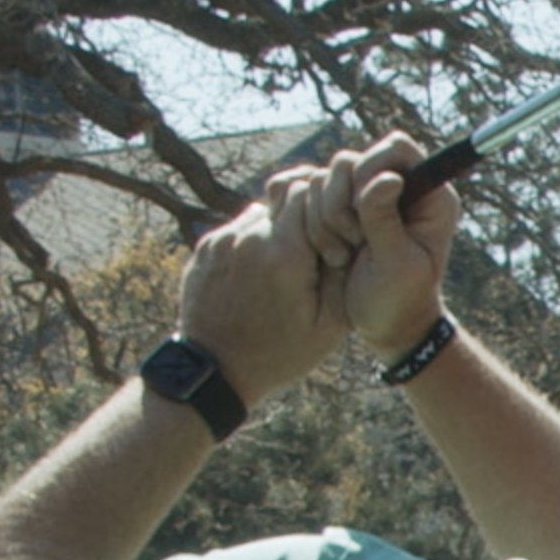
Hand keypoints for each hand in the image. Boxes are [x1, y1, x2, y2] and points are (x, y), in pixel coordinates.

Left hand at [172, 169, 341, 405]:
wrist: (215, 371)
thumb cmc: (280, 352)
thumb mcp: (330, 323)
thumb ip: (344, 271)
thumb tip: (354, 230)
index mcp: (284, 253)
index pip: (311, 189)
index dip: (333, 205)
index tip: (338, 238)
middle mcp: (249, 237)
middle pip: (287, 188)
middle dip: (311, 205)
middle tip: (321, 239)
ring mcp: (222, 240)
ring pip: (263, 207)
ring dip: (283, 225)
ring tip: (289, 264)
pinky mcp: (205, 247)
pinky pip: (240, 228)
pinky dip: (257, 240)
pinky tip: (263, 273)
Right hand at [304, 132, 460, 360]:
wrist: (384, 323)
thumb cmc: (400, 299)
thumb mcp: (396, 264)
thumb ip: (386, 220)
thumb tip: (388, 178)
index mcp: (428, 197)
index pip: (398, 148)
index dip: (371, 168)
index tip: (361, 207)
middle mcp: (398, 188)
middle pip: (352, 159)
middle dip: (340, 199)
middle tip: (353, 240)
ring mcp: (365, 197)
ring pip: (325, 174)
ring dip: (323, 214)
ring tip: (341, 252)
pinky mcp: (339, 209)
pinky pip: (308, 191)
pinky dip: (307, 216)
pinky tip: (324, 247)